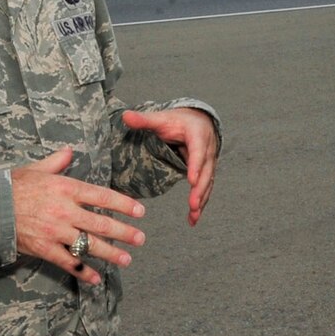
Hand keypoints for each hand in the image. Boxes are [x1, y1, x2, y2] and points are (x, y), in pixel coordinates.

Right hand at [12, 147, 146, 285]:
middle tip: (140, 239)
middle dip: (124, 232)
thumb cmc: (12, 186)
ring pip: (89, 245)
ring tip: (126, 259)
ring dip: (111, 254)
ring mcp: (55, 231)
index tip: (140, 211)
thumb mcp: (35, 169)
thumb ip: (56, 162)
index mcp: (66, 188)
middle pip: (101, 223)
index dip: (124, 204)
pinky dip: (83, 272)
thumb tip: (69, 152)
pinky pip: (68, 262)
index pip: (102, 196)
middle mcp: (65, 210)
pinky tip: (95, 279)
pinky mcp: (45, 248)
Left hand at [121, 107, 218, 224]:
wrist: (198, 121)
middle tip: (193, 204)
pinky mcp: (206, 173)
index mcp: (198, 135)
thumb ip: (144, 119)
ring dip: (202, 200)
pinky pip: (205, 189)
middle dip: (200, 189)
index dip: (195, 166)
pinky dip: (201, 204)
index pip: (198, 152)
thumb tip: (125, 116)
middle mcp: (208, 150)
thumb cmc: (178, 120)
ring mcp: (209, 163)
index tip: (191, 180)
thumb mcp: (162, 118)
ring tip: (193, 215)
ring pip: (208, 183)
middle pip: (206, 172)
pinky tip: (193, 219)